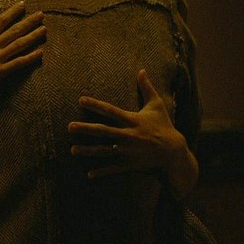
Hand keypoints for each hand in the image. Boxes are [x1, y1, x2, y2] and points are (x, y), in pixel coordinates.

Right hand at [0, 1, 45, 101]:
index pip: (1, 21)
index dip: (13, 12)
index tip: (23, 5)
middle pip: (15, 30)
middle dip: (29, 21)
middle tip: (41, 15)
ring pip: (20, 45)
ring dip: (33, 36)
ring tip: (44, 29)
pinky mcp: (0, 72)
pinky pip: (18, 63)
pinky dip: (30, 58)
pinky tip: (41, 52)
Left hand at [68, 70, 197, 194]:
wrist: (174, 153)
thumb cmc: (164, 126)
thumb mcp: (157, 105)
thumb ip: (147, 88)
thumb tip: (142, 70)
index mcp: (132, 120)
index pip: (110, 111)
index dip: (95, 105)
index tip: (81, 100)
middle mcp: (128, 135)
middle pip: (103, 131)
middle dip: (85, 129)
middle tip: (69, 126)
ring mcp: (128, 151)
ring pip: (104, 151)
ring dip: (88, 151)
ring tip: (72, 149)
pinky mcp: (130, 164)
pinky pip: (113, 169)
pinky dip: (101, 172)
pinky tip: (89, 174)